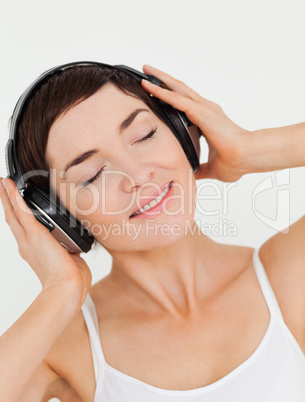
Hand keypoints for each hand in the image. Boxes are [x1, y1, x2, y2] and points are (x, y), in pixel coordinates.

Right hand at [0, 178, 91, 305]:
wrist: (68, 288)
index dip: (17, 216)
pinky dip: (14, 197)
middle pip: (13, 219)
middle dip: (7, 202)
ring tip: (3, 182)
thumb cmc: (71, 280)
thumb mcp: (69, 260)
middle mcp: (27, 245)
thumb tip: (74, 248)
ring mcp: (29, 239)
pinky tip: (9, 186)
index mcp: (35, 252)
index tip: (15, 205)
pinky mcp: (35, 234)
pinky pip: (22, 211)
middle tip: (2, 187)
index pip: (23, 230)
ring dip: (7, 196)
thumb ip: (68, 251)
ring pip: (14, 213)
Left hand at [141, 64, 250, 181]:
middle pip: (180, 89)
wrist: (247, 157)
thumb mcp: (211, 168)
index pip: (186, 103)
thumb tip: (191, 174)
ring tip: (146, 70)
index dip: (172, 96)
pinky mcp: (201, 112)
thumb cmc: (236, 161)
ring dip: (160, 79)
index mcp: (208, 120)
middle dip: (164, 80)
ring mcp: (204, 109)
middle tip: (148, 71)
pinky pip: (176, 99)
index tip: (158, 91)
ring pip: (177, 88)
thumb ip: (201, 169)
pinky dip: (161, 92)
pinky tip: (149, 86)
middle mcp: (205, 109)